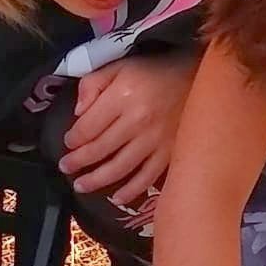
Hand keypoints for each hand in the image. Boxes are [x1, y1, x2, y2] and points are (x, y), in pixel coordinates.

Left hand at [60, 54, 195, 204]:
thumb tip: (78, 112)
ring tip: (81, 186)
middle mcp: (138, 121)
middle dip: (79, 161)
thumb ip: (94, 84)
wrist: (200, 78)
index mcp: (123, 96)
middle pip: (101, 149)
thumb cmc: (155, 71)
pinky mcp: (171, 153)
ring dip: (97, 180)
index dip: (74, 139)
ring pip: (120, 167)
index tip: (67, 144)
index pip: (89, 126)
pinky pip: (147, 177)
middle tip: (66, 168)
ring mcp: (156, 140)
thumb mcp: (120, 66)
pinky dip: (131, 191)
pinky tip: (117, 199)